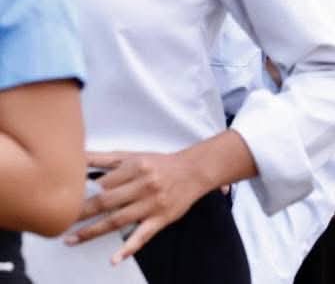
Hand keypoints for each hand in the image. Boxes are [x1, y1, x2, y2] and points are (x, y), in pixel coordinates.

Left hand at [68, 151, 208, 263]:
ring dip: (93, 232)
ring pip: (118, 220)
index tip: (62, 201)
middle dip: (80, 213)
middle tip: (59, 222)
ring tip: (72, 240)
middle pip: (106, 201)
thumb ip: (105, 159)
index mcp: (135, 167)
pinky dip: (128, 248)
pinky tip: (115, 258)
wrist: (195, 170)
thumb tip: (78, 155)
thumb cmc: (161, 163)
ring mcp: (152, 204)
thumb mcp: (133, 155)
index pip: (102, 183)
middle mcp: (144, 185)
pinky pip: (143, 235)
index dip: (81, 193)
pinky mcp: (161, 218)